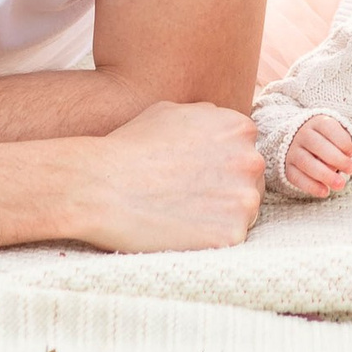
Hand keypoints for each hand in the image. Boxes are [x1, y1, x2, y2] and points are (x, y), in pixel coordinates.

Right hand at [57, 101, 264, 254]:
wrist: (102, 186)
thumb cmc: (130, 147)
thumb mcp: (172, 112)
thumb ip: (206, 118)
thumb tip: (218, 123)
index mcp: (239, 128)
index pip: (244, 151)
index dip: (220, 164)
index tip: (195, 174)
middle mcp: (250, 160)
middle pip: (249, 181)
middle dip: (225, 189)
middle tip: (187, 197)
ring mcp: (244, 199)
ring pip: (243, 211)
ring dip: (219, 214)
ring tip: (182, 213)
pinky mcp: (232, 235)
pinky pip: (228, 239)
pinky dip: (209, 239)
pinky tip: (181, 230)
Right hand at [280, 114, 351, 199]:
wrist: (303, 143)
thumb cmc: (328, 141)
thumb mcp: (337, 136)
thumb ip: (342, 145)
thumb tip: (345, 160)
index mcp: (317, 122)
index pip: (327, 127)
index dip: (342, 140)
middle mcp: (302, 134)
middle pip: (316, 144)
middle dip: (336, 158)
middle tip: (351, 169)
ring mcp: (293, 151)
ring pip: (305, 162)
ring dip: (324, 174)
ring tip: (340, 184)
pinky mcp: (288, 168)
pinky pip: (296, 177)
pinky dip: (311, 186)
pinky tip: (325, 191)